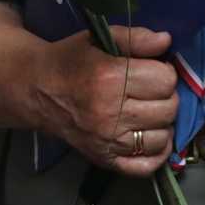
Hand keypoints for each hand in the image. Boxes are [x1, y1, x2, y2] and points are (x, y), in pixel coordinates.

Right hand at [32, 26, 177, 176]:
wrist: (37, 90)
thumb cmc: (70, 61)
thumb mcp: (100, 38)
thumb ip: (137, 38)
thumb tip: (166, 41)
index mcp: (110, 78)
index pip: (165, 80)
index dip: (164, 71)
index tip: (153, 69)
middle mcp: (110, 114)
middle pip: (168, 108)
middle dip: (166, 95)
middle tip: (152, 90)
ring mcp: (107, 142)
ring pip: (161, 137)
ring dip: (162, 122)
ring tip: (149, 111)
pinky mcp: (104, 160)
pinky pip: (146, 166)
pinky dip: (156, 152)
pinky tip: (151, 136)